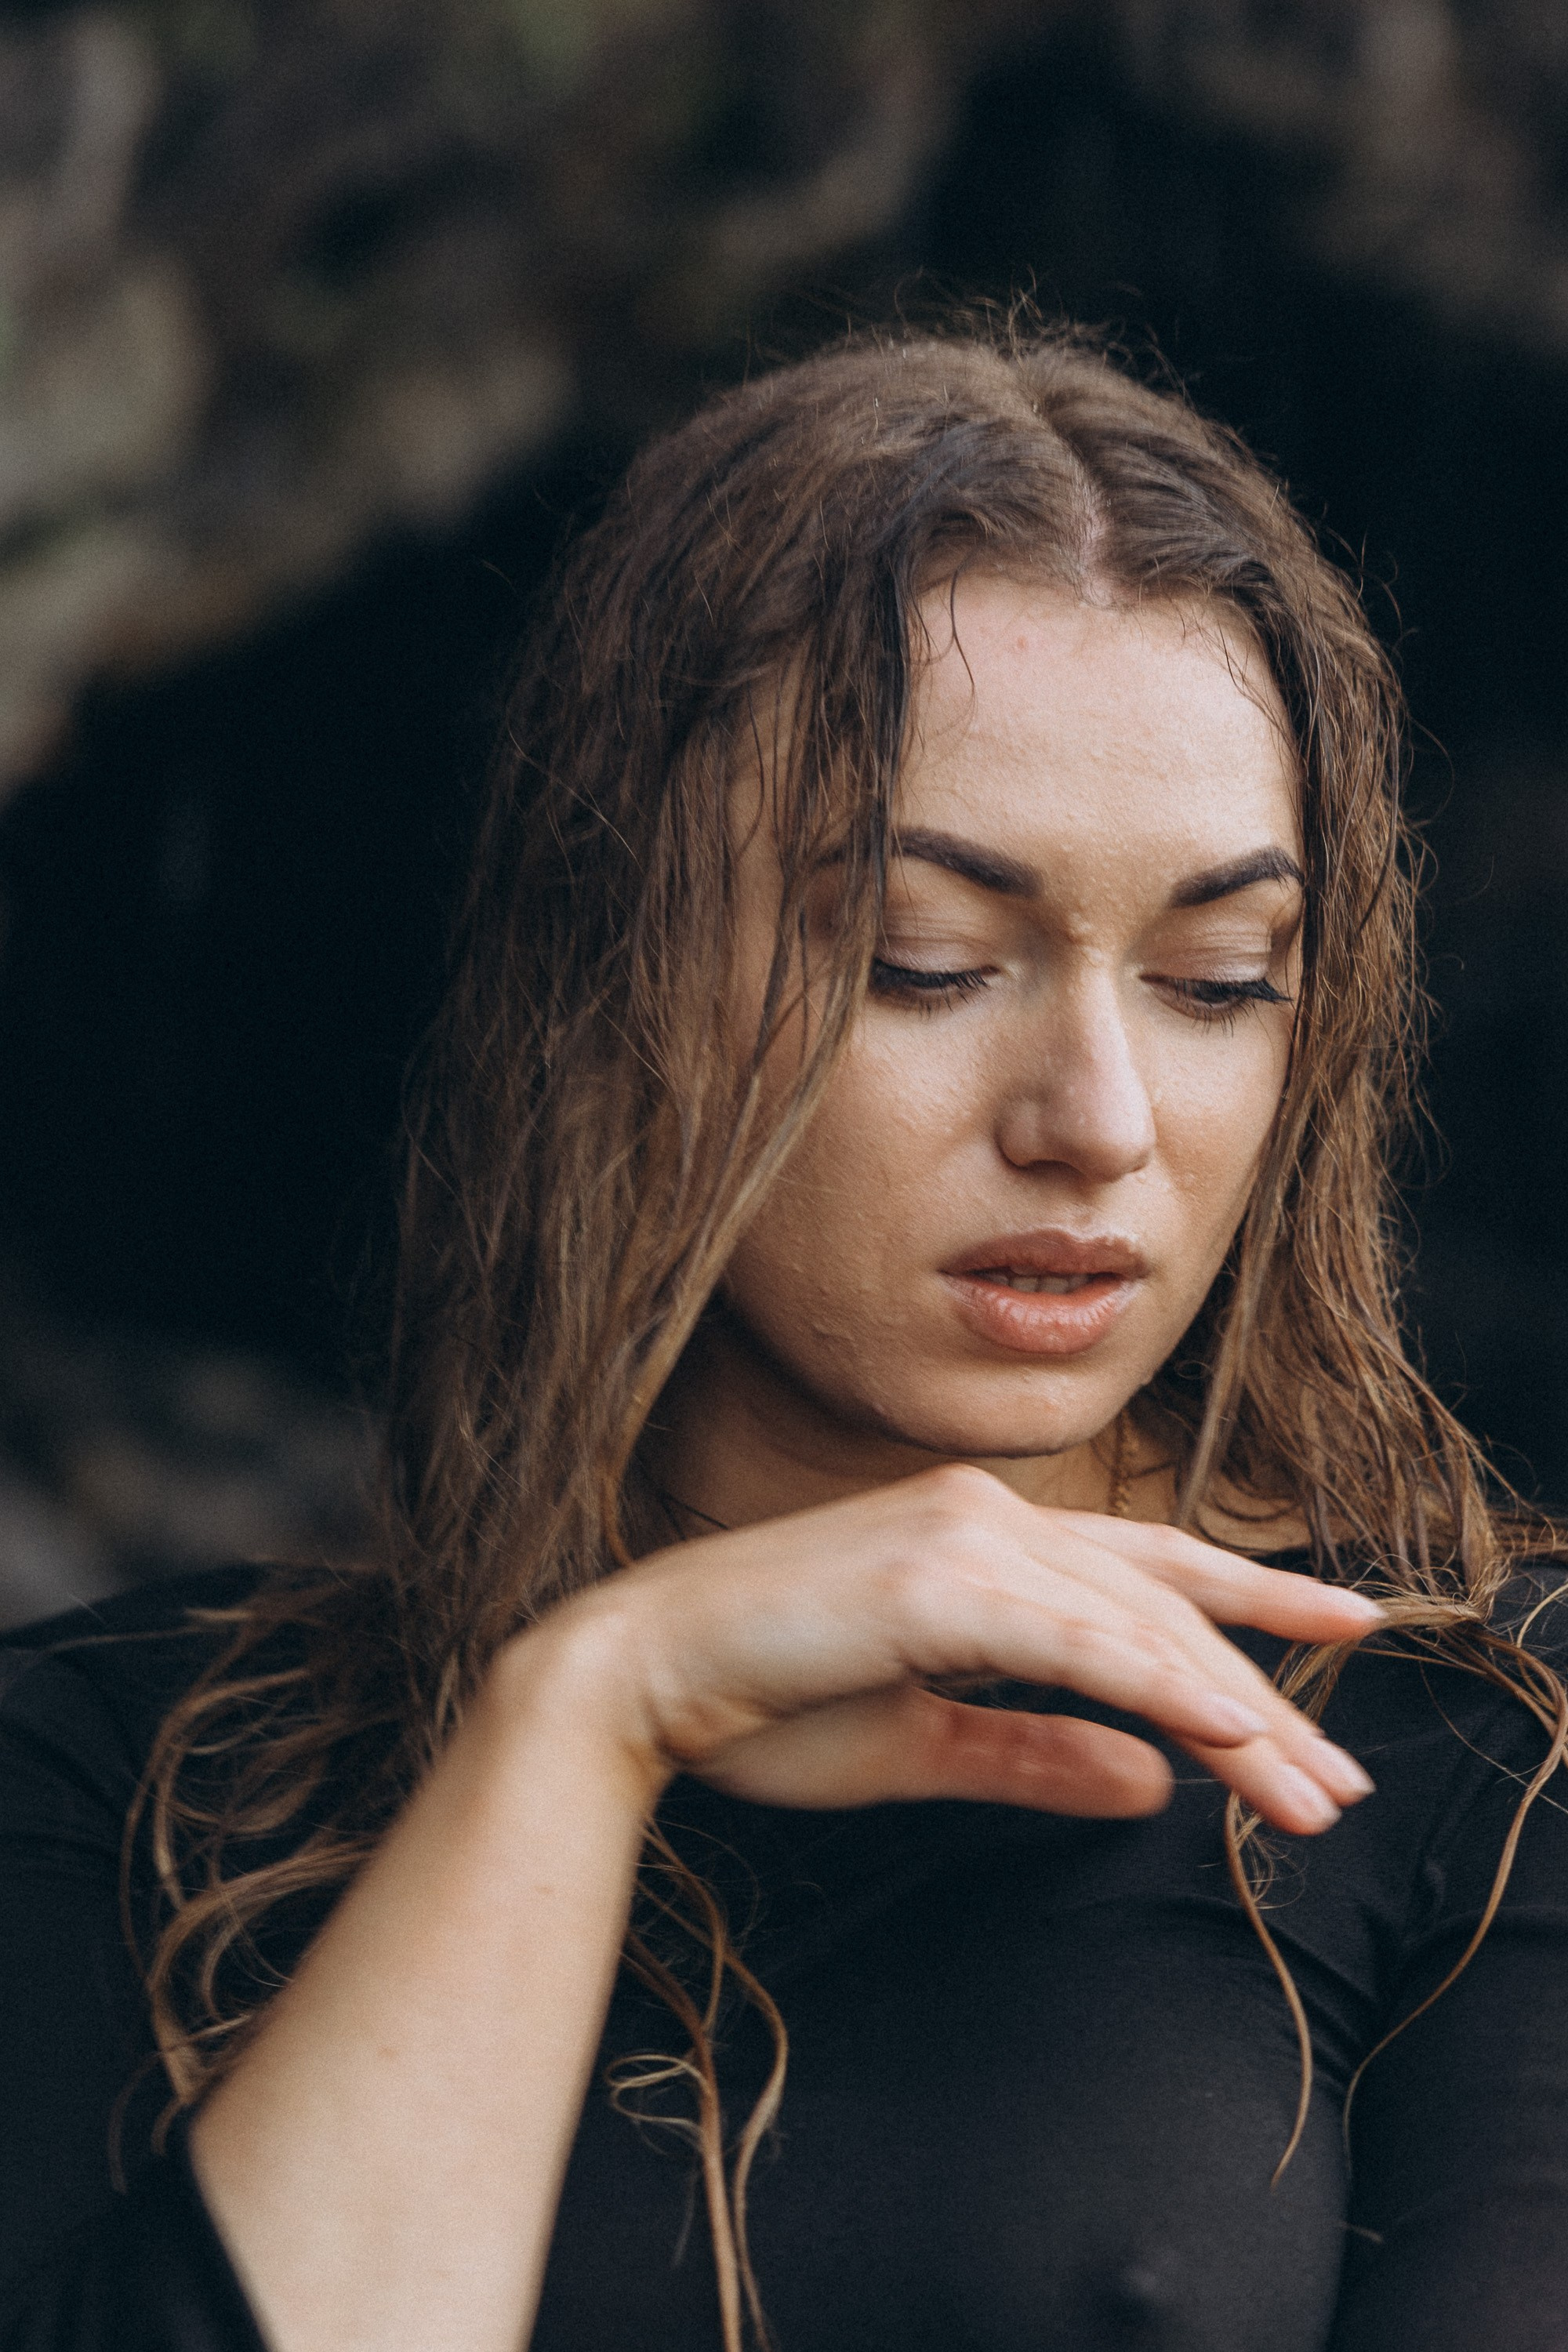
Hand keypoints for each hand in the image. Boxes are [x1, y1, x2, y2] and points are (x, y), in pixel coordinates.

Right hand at [553, 1464, 1380, 1835]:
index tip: (1332, 1654)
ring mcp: (962, 1536)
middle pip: (1162, 1604)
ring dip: (1237, 1711)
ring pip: (1139, 1623)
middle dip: (1263, 1693)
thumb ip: (1038, 1751)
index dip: (1245, 1610)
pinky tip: (1233, 1732)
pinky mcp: (938, 1579)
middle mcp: (986, 1516)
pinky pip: (1080, 1640)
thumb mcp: (926, 1743)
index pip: (1142, 1579)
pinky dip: (1163, 1683)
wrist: (635, 1676)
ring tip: (1310, 1790)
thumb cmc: (761, 1704)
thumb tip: (1153, 1780)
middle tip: (1340, 1781)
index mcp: (982, 1541)